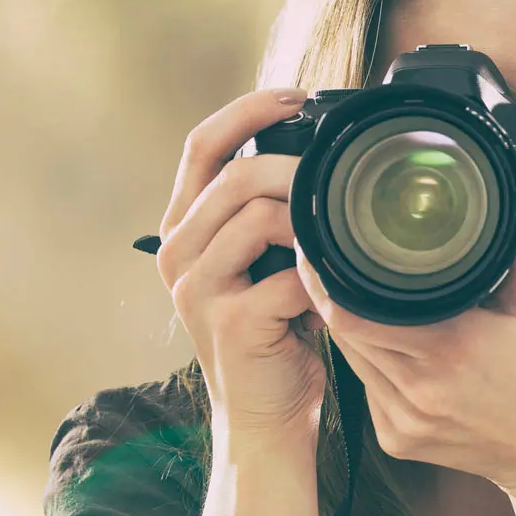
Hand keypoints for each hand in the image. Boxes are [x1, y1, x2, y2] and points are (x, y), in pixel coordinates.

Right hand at [156, 88, 326, 442]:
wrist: (265, 419)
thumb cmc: (274, 335)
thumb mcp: (261, 263)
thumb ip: (270, 215)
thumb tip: (318, 159)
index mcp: (184, 229)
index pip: (201, 145)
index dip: (247, 110)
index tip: (296, 96)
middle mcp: (178, 254)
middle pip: (233, 176)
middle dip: (294, 167)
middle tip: (337, 177)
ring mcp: (198, 290)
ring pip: (257, 217)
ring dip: (310, 221)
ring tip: (335, 240)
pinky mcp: (230, 324)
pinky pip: (287, 275)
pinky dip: (322, 275)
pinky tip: (335, 288)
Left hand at [296, 169, 515, 496]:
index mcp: (448, 351)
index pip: (353, 313)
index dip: (327, 281)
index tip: (320, 248)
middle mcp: (417, 392)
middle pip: (344, 333)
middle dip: (335, 297)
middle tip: (331, 261)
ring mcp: (402, 423)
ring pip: (351, 360)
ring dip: (351, 328)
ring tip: (355, 295)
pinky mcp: (396, 442)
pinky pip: (366, 388)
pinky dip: (370, 360)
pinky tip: (387, 343)